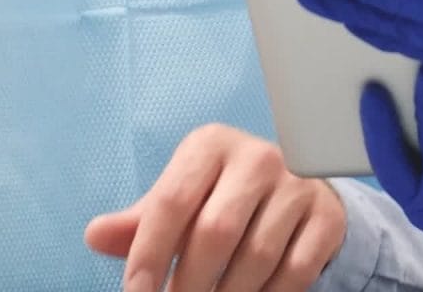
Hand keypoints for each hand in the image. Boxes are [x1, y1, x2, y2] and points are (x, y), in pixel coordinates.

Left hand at [84, 124, 345, 291]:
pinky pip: (294, 271)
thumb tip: (96, 235)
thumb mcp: (180, 199)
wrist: (297, 191)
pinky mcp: (326, 217)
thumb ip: (139, 222)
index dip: (149, 254)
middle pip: (215, 232)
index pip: (171, 202)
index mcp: (211, 145)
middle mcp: (258, 157)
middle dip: (189, 285)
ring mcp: (298, 186)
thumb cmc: (222, 197)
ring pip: (256, 257)